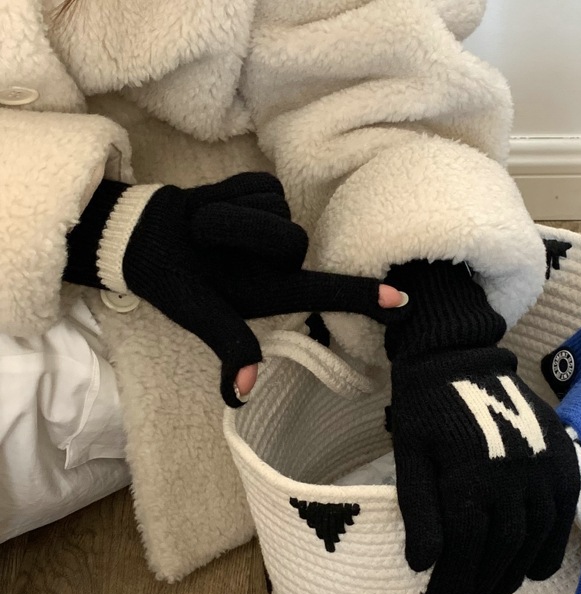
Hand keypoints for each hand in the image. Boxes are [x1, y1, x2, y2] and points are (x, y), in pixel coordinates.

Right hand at [65, 173, 406, 405]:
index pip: (329, 294)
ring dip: (228, 214)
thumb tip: (239, 395)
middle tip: (208, 247)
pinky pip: (259, 184)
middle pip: (290, 240)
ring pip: (273, 209)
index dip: (365, 299)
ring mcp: (280, 222)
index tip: (405, 304)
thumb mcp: (202, 316)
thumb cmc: (180, 285)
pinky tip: (212, 208)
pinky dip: (227, 193)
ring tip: (206, 230)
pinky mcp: (267, 191)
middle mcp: (287, 261)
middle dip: (242, 235)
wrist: (149, 239)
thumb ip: (227, 345)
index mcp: (278, 292)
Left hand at [384, 261, 579, 593]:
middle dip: (477, 588)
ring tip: (490, 590)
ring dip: (511, 575)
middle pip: (499, 554)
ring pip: (533, 542)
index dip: (450, 589)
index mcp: (468, 479)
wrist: (460, 361)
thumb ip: (420, 512)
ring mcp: (543, 469)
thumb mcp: (410, 460)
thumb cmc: (426, 415)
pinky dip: (547, 550)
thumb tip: (425, 566)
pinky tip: (530, 566)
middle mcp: (512, 478)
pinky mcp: (563, 461)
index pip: (463, 553)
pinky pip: (561, 519)